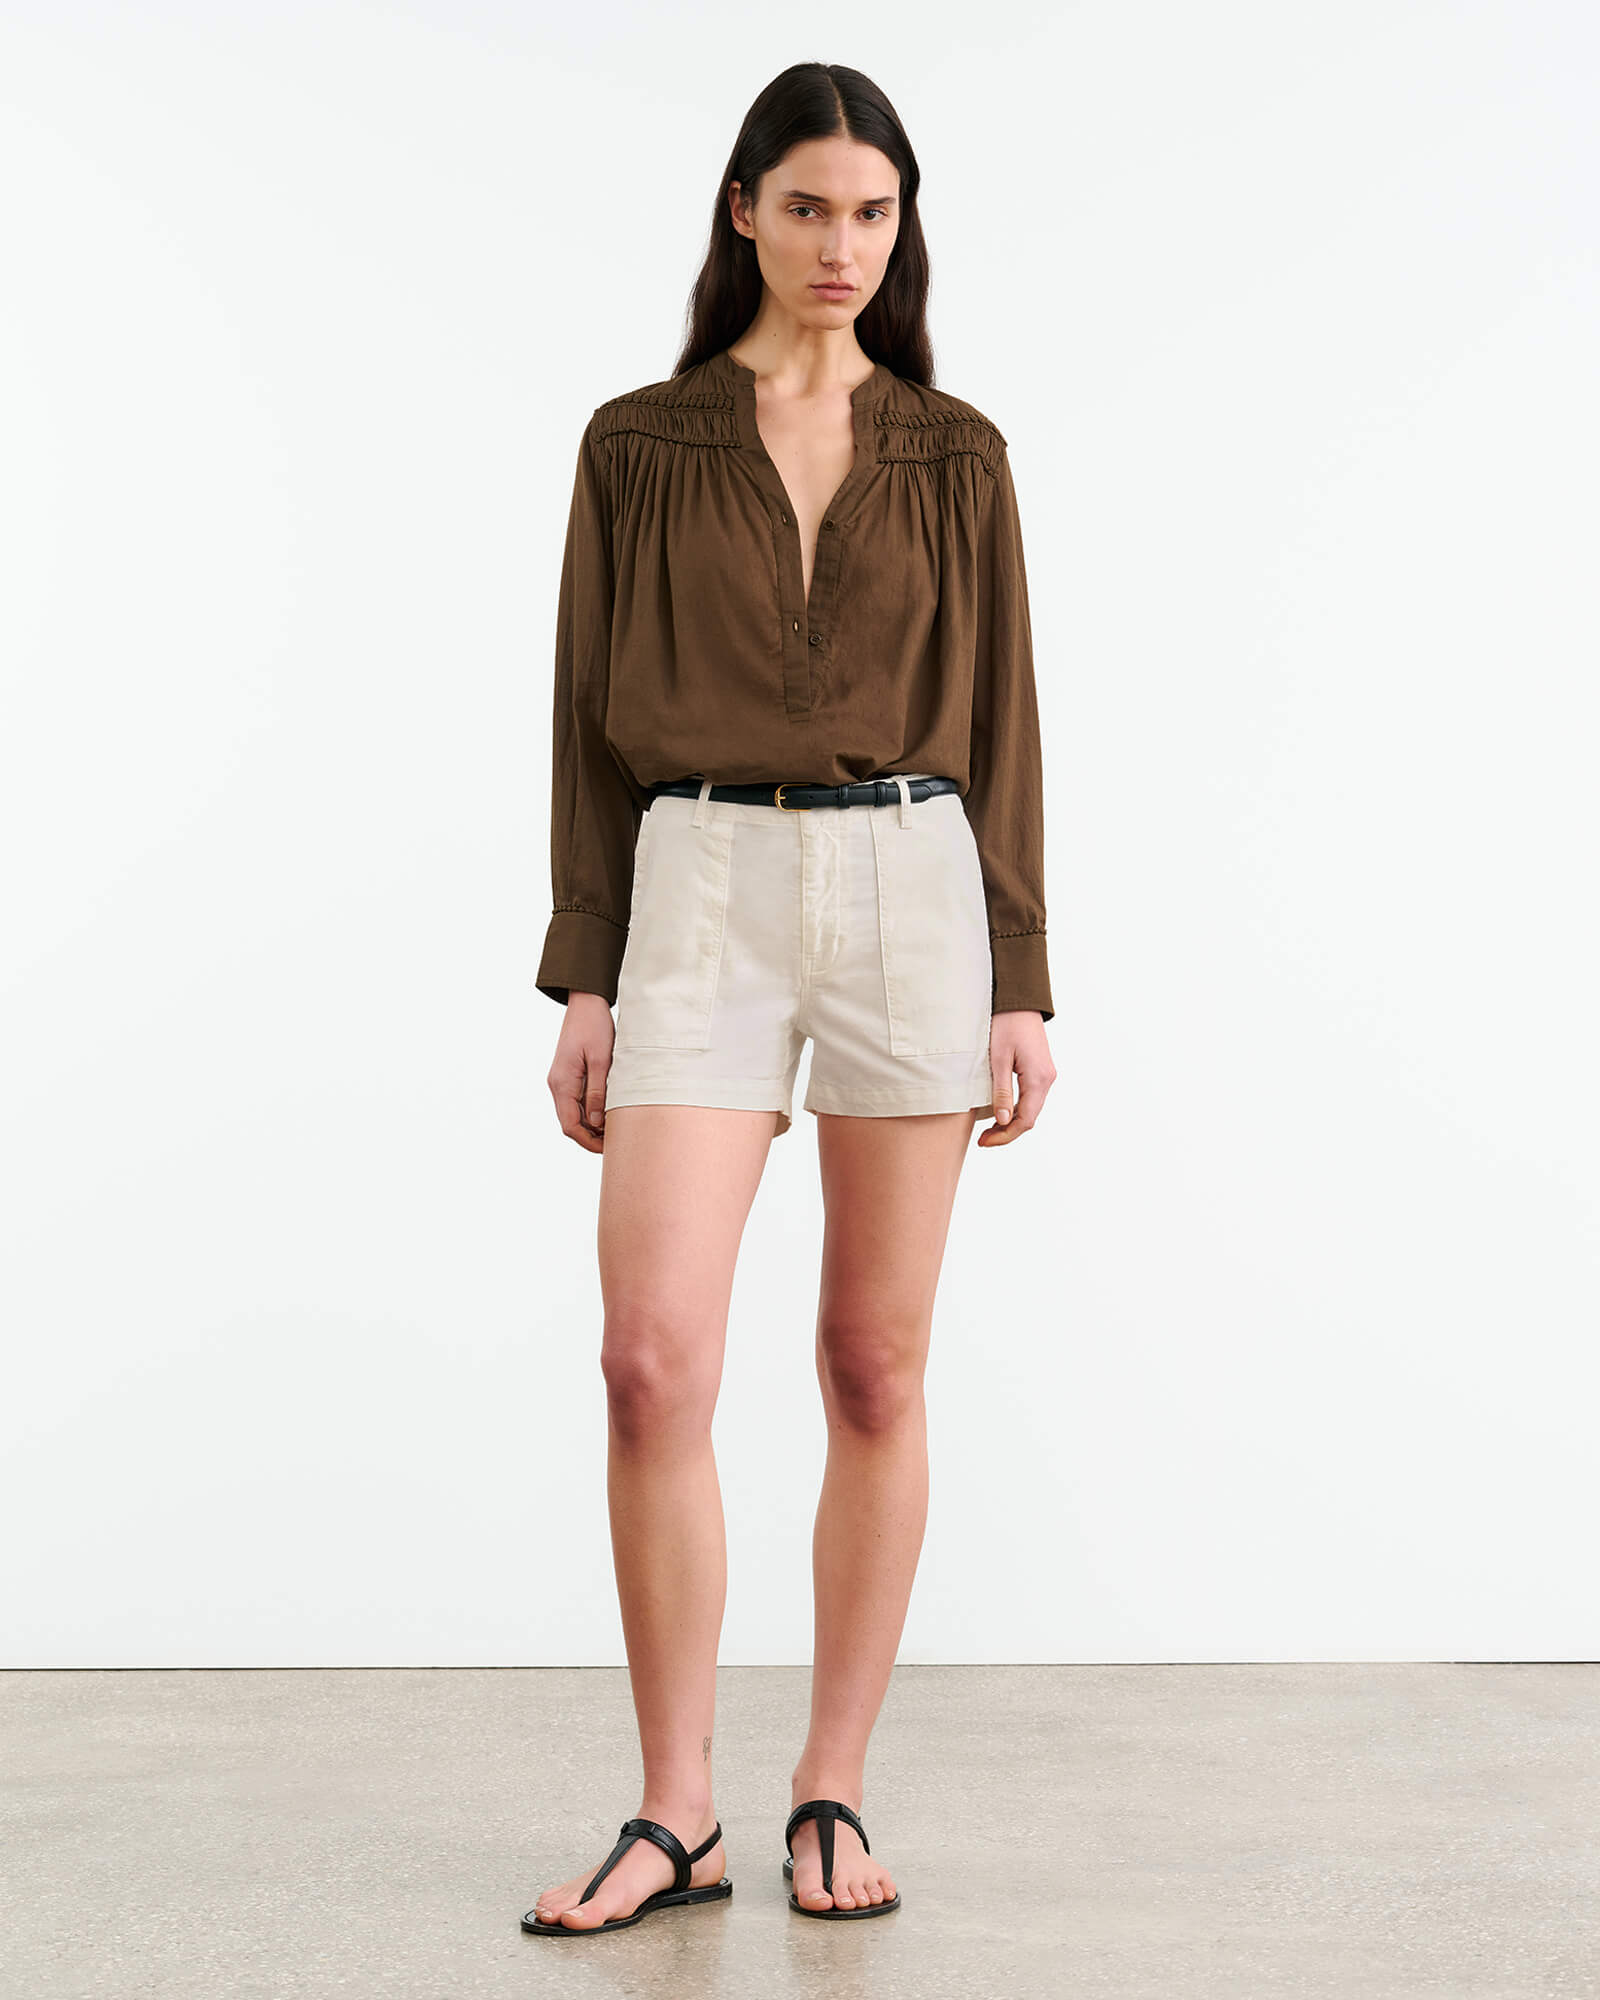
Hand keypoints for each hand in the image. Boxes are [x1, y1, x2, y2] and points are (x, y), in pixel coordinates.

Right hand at [547, 992, 615, 1151]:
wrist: (586, 1003)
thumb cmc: (594, 1027)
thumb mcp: (600, 1060)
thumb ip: (597, 1091)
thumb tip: (597, 1122)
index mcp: (562, 1083)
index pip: (570, 1126)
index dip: (588, 1142)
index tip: (609, 1148)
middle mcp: (558, 1085)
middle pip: (571, 1123)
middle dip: (591, 1137)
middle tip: (617, 1141)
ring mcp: (562, 1080)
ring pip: (575, 1113)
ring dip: (593, 1124)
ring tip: (617, 1128)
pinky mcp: (569, 1075)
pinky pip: (578, 1101)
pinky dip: (592, 1110)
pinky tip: (610, 1110)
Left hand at [977, 1009, 1054, 1145]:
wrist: (1019, 999)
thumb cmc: (1006, 1023)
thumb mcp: (998, 1058)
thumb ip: (1002, 1091)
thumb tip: (1004, 1122)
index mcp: (1038, 1078)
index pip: (1026, 1120)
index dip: (1006, 1136)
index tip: (985, 1142)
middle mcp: (1047, 1079)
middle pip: (1029, 1117)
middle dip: (1007, 1132)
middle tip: (983, 1140)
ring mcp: (1045, 1074)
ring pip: (1030, 1108)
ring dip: (1011, 1122)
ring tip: (988, 1130)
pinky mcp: (1039, 1069)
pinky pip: (1030, 1096)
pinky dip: (1016, 1109)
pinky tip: (1000, 1112)